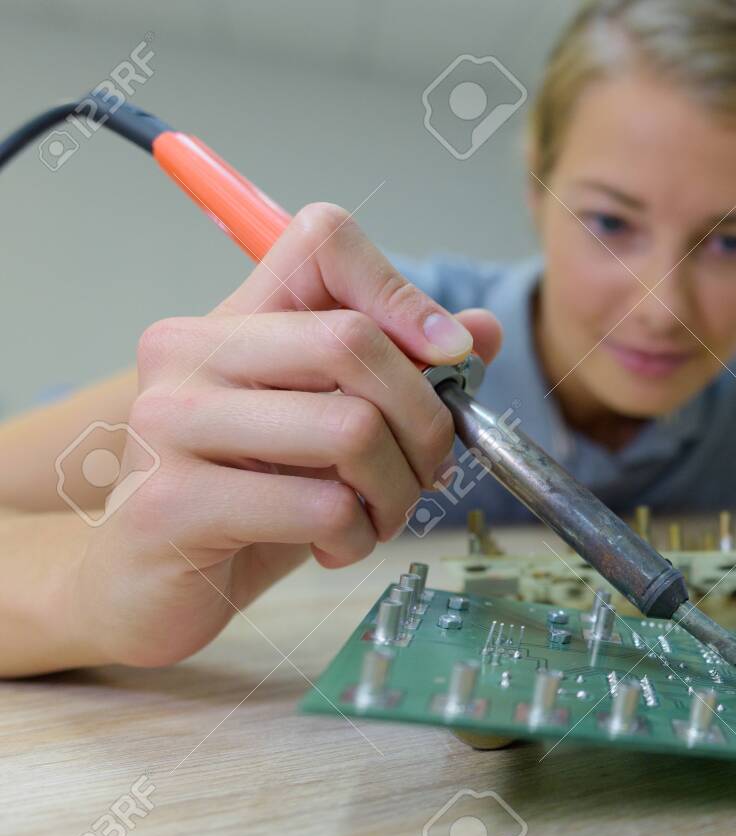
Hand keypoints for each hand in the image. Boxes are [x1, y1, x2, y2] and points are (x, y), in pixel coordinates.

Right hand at [77, 203, 501, 666]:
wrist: (147, 591)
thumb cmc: (251, 504)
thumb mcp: (334, 431)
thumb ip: (403, 376)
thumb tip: (484, 330)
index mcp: (234, 320)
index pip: (322, 239)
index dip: (403, 293)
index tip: (447, 358)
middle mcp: (191, 352)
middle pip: (355, 340)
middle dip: (425, 420)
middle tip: (424, 471)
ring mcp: (172, 423)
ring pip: (352, 429)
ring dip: (397, 491)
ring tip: (374, 517)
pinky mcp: (172, 502)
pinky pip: (322, 506)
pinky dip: (357, 538)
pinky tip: (332, 547)